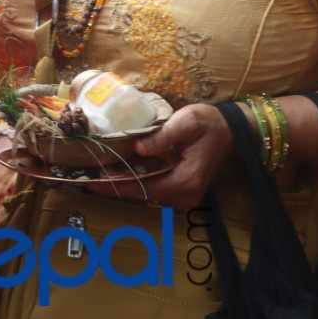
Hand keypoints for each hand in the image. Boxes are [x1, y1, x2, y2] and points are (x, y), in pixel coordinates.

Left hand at [86, 103, 231, 209]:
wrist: (232, 130)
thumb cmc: (210, 124)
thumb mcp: (187, 122)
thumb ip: (163, 137)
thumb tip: (138, 148)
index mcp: (184, 180)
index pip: (142, 188)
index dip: (115, 186)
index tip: (91, 183)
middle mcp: (184, 195)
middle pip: (141, 195)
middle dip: (113, 188)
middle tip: (85, 180)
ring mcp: (184, 196)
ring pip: (146, 194)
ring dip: (123, 186)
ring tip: (95, 177)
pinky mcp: (183, 190)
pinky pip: (154, 189)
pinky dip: (135, 183)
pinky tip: (118, 174)